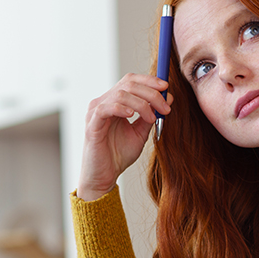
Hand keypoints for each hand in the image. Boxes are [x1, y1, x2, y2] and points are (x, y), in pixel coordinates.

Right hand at [77, 73, 171, 201]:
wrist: (104, 177)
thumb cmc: (118, 155)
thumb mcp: (140, 132)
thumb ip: (150, 115)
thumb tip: (167, 98)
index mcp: (114, 102)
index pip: (131, 80)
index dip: (150, 81)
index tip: (166, 88)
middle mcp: (103, 103)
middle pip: (128, 84)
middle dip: (151, 93)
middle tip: (165, 107)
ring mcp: (95, 112)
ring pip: (120, 94)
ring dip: (141, 104)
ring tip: (152, 118)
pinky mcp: (91, 124)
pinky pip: (105, 108)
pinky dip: (121, 108)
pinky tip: (131, 116)